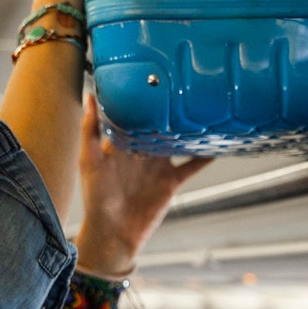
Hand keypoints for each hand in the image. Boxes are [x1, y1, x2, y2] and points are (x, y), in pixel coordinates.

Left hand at [74, 94, 211, 274]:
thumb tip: (90, 96)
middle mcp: (142, 151)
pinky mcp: (171, 181)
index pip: (133, 114)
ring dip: (189, 128)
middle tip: (186, 84)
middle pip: (159, 125)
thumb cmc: (96, 198)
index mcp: (122, 143)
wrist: (114, 234)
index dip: (141, 96)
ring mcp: (158, 166)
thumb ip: (91, 129)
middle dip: (170, 108)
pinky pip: (192, 165)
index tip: (151, 74)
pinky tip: (218, 143)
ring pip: (178, 141)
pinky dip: (205, 156)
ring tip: (205, 108)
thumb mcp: (90, 160)